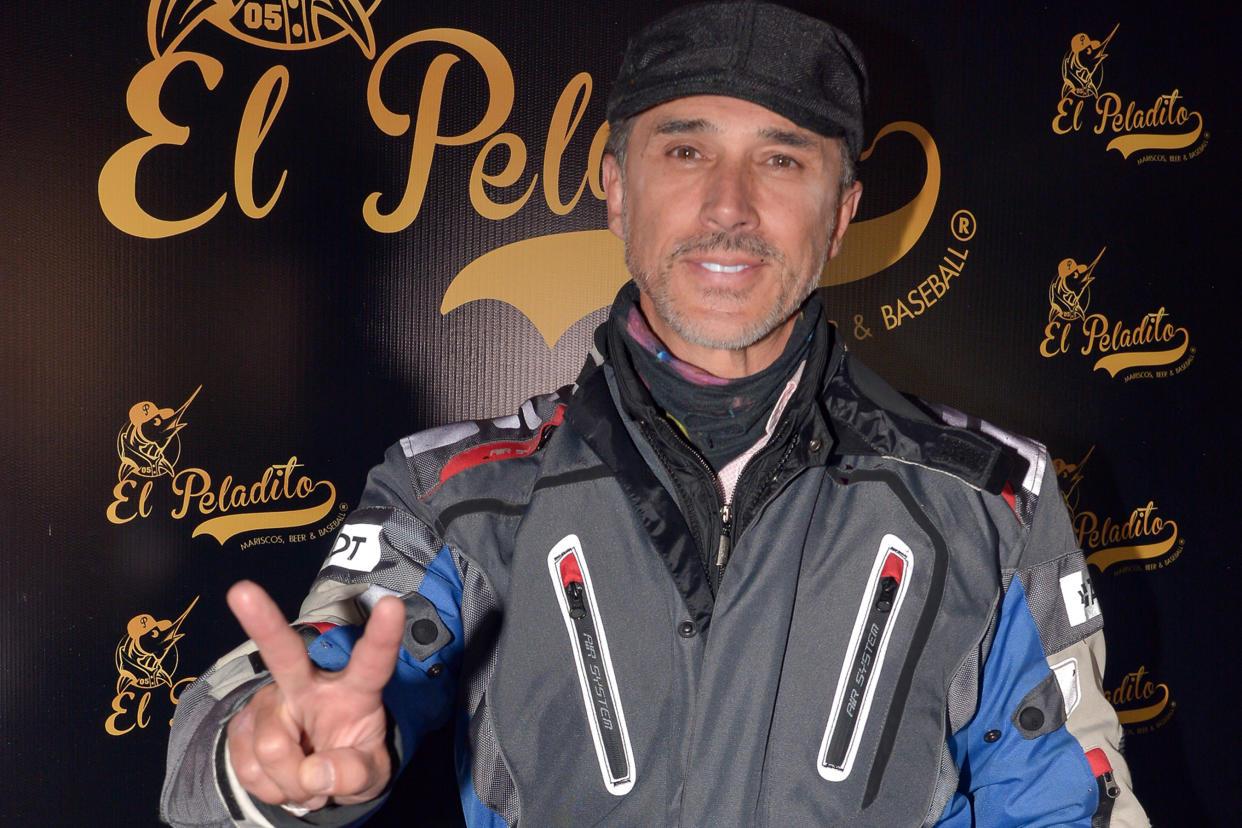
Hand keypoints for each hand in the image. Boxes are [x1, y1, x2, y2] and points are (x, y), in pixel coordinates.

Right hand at [225, 580, 404, 811]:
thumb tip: (312, 774)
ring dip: (289, 781)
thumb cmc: (352, 762)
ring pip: (272, 748)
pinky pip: (248, 768)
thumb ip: (353, 775)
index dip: (383, 635)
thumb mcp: (369, 777)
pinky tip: (283, 777)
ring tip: (306, 778)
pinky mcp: (241, 724)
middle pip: (285, 653)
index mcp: (355, 689)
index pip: (373, 661)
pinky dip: (269, 787)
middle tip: (243, 592)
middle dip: (263, 622)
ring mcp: (271, 702)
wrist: (316, 780)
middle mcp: (309, 684)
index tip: (392, 604)